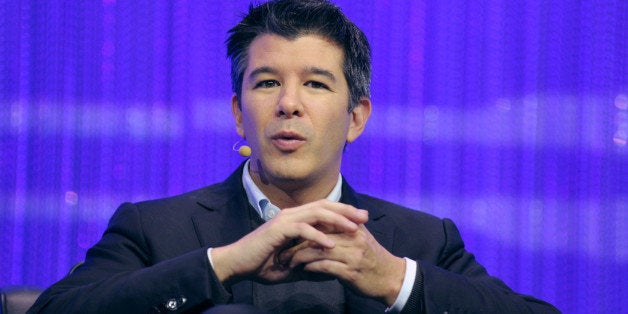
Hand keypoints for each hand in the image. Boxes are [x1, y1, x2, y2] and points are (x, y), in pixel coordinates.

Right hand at [210, 200, 368, 285]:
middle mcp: (292, 214)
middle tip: (365, 217)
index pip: (324, 208)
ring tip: (353, 228)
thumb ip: (311, 262)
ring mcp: (284, 220)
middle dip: (346, 210)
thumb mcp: (293, 264)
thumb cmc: (264, 264)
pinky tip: (331, 244)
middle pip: (324, 205)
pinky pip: (302, 230)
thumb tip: (330, 269)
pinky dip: (318, 236)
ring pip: (316, 213)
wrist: (238, 264)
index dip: (344, 211)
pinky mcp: (277, 230)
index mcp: (296, 218)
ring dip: (337, 219)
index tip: (363, 218)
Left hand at [285, 224, 405, 305]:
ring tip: (289, 261)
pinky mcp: (350, 272)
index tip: (290, 232)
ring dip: (300, 256)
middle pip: (318, 234)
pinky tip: (303, 270)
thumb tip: (320, 223)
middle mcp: (353, 238)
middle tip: (283, 247)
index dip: (305, 226)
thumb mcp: (359, 238)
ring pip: (318, 250)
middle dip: (298, 241)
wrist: (391, 278)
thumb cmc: (372, 258)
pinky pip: (324, 267)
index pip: (324, 220)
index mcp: (354, 227)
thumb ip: (342, 229)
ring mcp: (352, 255)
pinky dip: (311, 268)